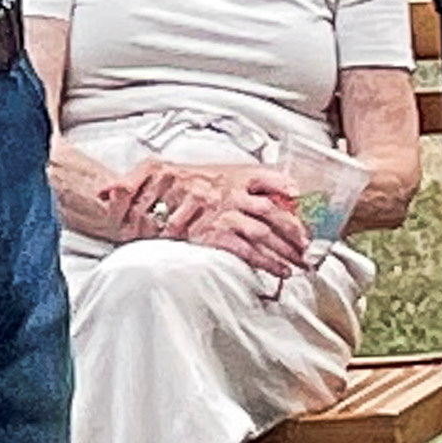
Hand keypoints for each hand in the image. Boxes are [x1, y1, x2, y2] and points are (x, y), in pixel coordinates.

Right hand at [116, 157, 313, 279]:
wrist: (134, 198)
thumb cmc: (167, 186)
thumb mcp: (197, 172)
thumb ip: (226, 180)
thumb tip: (273, 190)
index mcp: (230, 174)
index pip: (268, 177)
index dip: (288, 187)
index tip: (304, 198)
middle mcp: (229, 191)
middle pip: (273, 209)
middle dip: (295, 229)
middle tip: (308, 247)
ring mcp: (220, 211)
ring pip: (264, 230)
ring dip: (286, 249)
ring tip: (299, 263)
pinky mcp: (210, 233)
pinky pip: (245, 248)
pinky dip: (265, 261)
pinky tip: (278, 270)